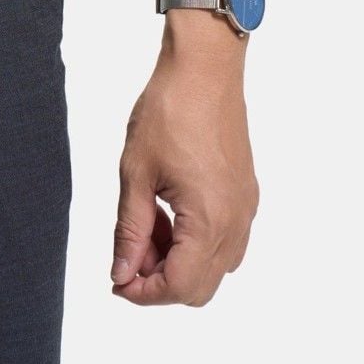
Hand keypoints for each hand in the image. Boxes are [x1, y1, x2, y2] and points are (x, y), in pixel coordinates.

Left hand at [110, 20, 259, 304]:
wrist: (204, 70)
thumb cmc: (169, 110)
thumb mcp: (136, 172)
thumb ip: (130, 230)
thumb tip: (122, 273)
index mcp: (209, 220)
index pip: (180, 286)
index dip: (144, 293)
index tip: (118, 280)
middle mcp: (236, 223)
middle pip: (200, 287)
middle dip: (160, 280)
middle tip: (128, 254)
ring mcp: (245, 210)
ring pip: (214, 266)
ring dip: (178, 261)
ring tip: (146, 225)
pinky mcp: (245, 195)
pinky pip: (225, 240)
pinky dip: (195, 242)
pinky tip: (169, 213)